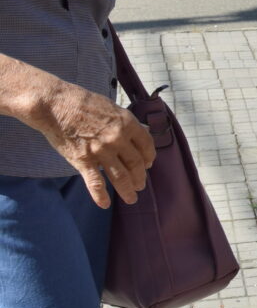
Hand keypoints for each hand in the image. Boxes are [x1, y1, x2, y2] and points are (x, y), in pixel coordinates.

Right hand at [38, 81, 154, 207]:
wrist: (56, 105)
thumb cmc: (83, 103)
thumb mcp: (112, 108)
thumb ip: (127, 122)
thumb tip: (143, 131)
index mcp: (128, 124)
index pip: (146, 145)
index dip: (149, 157)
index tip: (148, 164)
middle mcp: (118, 139)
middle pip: (136, 164)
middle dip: (140, 177)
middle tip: (141, 185)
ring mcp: (101, 151)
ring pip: (120, 177)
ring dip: (127, 190)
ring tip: (131, 198)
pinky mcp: (83, 160)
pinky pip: (95, 183)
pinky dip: (101, 196)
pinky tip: (104, 204)